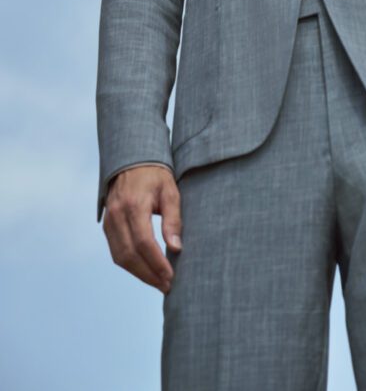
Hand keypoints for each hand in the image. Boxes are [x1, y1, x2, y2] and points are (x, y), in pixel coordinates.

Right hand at [102, 165, 182, 293]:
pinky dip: (130, 265)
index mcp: (134, 205)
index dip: (156, 263)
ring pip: (120, 257)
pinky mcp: (107, 226)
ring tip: (159, 282)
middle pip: (129, 255)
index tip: (171, 277)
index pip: (143, 242)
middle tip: (167, 286)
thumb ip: (173, 219)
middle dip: (149, 274)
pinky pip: (116, 251)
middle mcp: (117, 215)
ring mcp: (109, 221)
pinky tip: (146, 270)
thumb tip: (176, 248)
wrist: (131, 161)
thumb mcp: (170, 192)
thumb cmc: (155, 176)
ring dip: (139, 274)